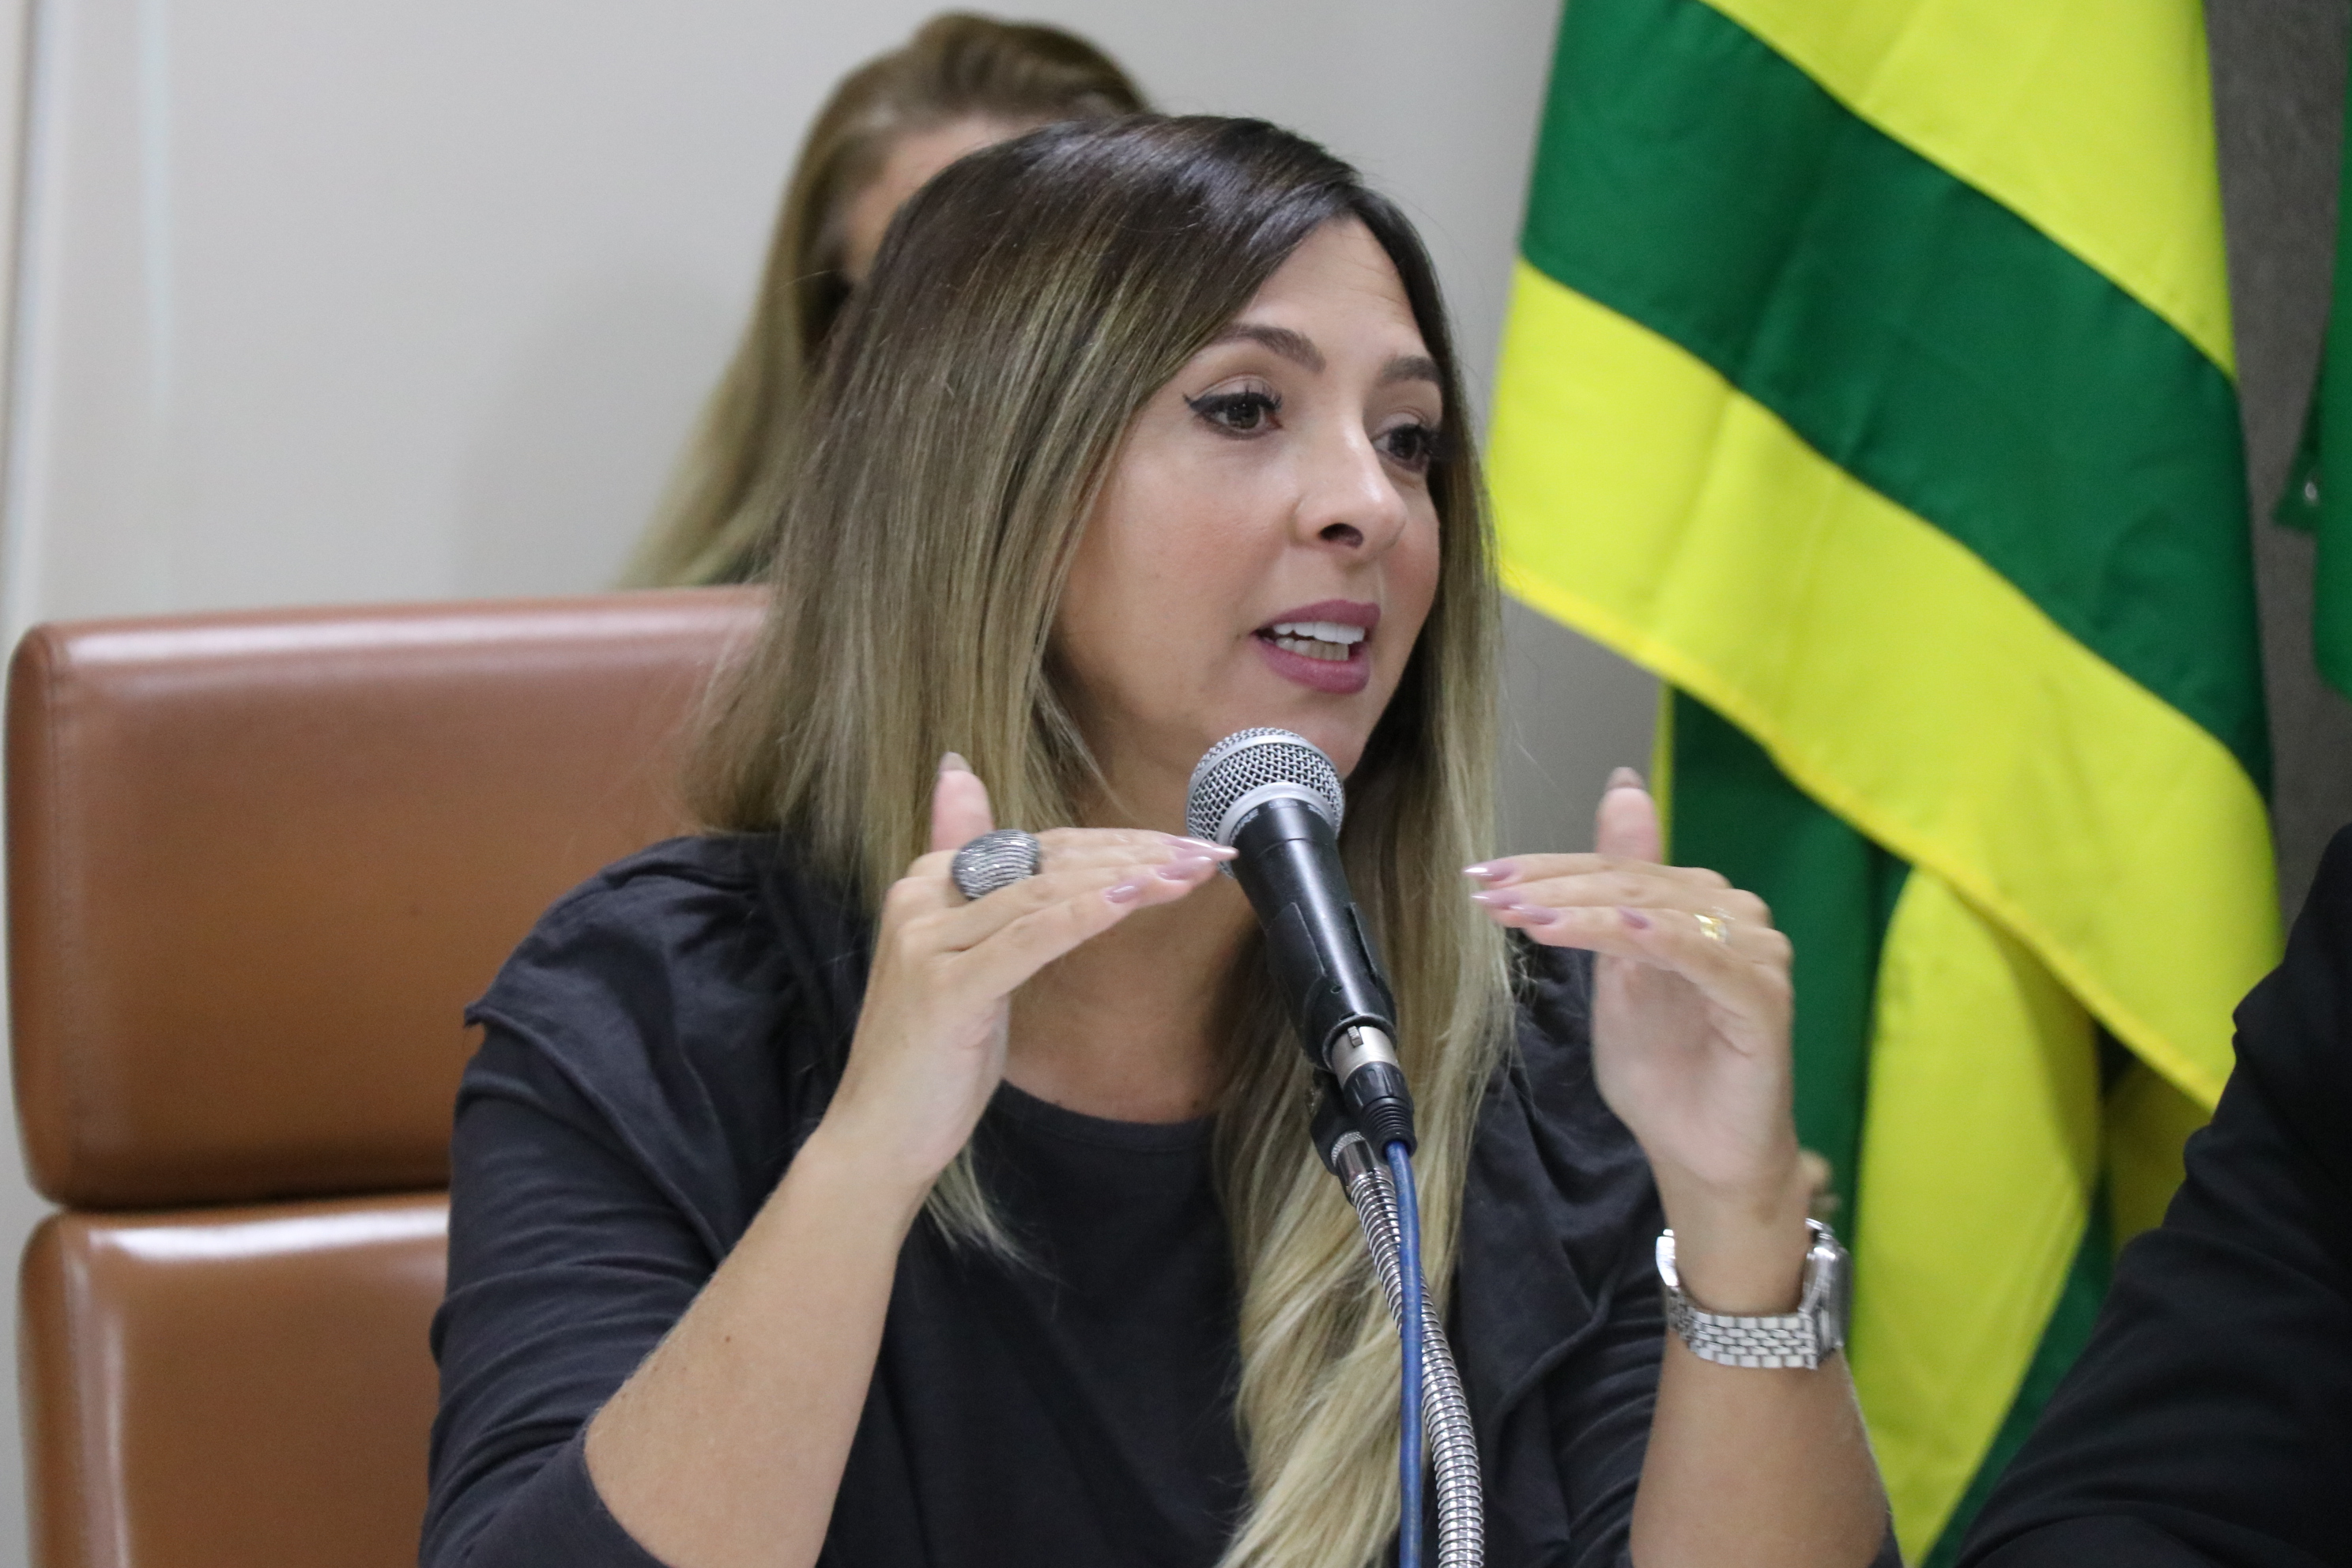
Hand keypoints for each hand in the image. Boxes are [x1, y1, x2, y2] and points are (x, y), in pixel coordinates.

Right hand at [818, 755, 1232, 1195]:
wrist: (876, 1138)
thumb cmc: (932, 1061)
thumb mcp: (970, 967)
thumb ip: (984, 893)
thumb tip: (961, 778)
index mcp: (926, 883)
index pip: (1039, 845)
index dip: (1117, 841)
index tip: (1183, 845)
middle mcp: (922, 897)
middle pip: (1048, 859)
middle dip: (1137, 853)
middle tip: (1207, 853)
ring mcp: (929, 941)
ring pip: (1046, 889)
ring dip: (1129, 877)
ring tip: (1190, 873)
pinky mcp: (945, 988)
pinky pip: (1030, 938)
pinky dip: (1086, 915)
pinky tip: (1135, 899)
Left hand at [1466, 768, 1809, 1309]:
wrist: (1700, 1153)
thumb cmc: (1662, 1069)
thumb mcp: (1617, 973)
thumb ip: (1611, 894)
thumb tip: (1623, 786)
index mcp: (1696, 903)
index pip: (1615, 868)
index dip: (1547, 867)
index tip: (1481, 875)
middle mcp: (1734, 915)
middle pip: (1633, 883)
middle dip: (1553, 888)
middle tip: (1491, 895)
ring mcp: (1754, 954)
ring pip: (1660, 913)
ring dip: (1587, 912)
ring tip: (1528, 918)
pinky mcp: (1763, 999)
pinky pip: (1706, 959)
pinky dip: (1662, 939)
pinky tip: (1623, 928)